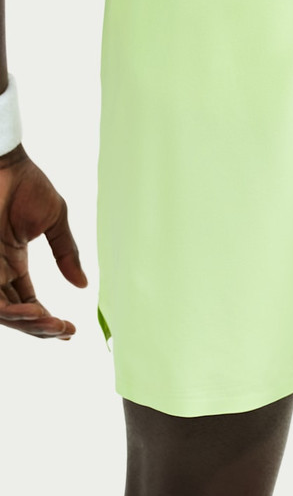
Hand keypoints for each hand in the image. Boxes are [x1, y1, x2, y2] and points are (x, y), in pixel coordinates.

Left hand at [0, 143, 87, 338]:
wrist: (3, 163)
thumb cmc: (26, 183)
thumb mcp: (55, 221)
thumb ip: (67, 253)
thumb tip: (83, 284)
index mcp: (13, 262)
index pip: (26, 301)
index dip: (45, 320)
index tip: (69, 331)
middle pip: (16, 313)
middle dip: (40, 328)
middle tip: (65, 332)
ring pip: (3, 313)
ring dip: (29, 324)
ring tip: (54, 325)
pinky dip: (14, 311)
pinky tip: (36, 312)